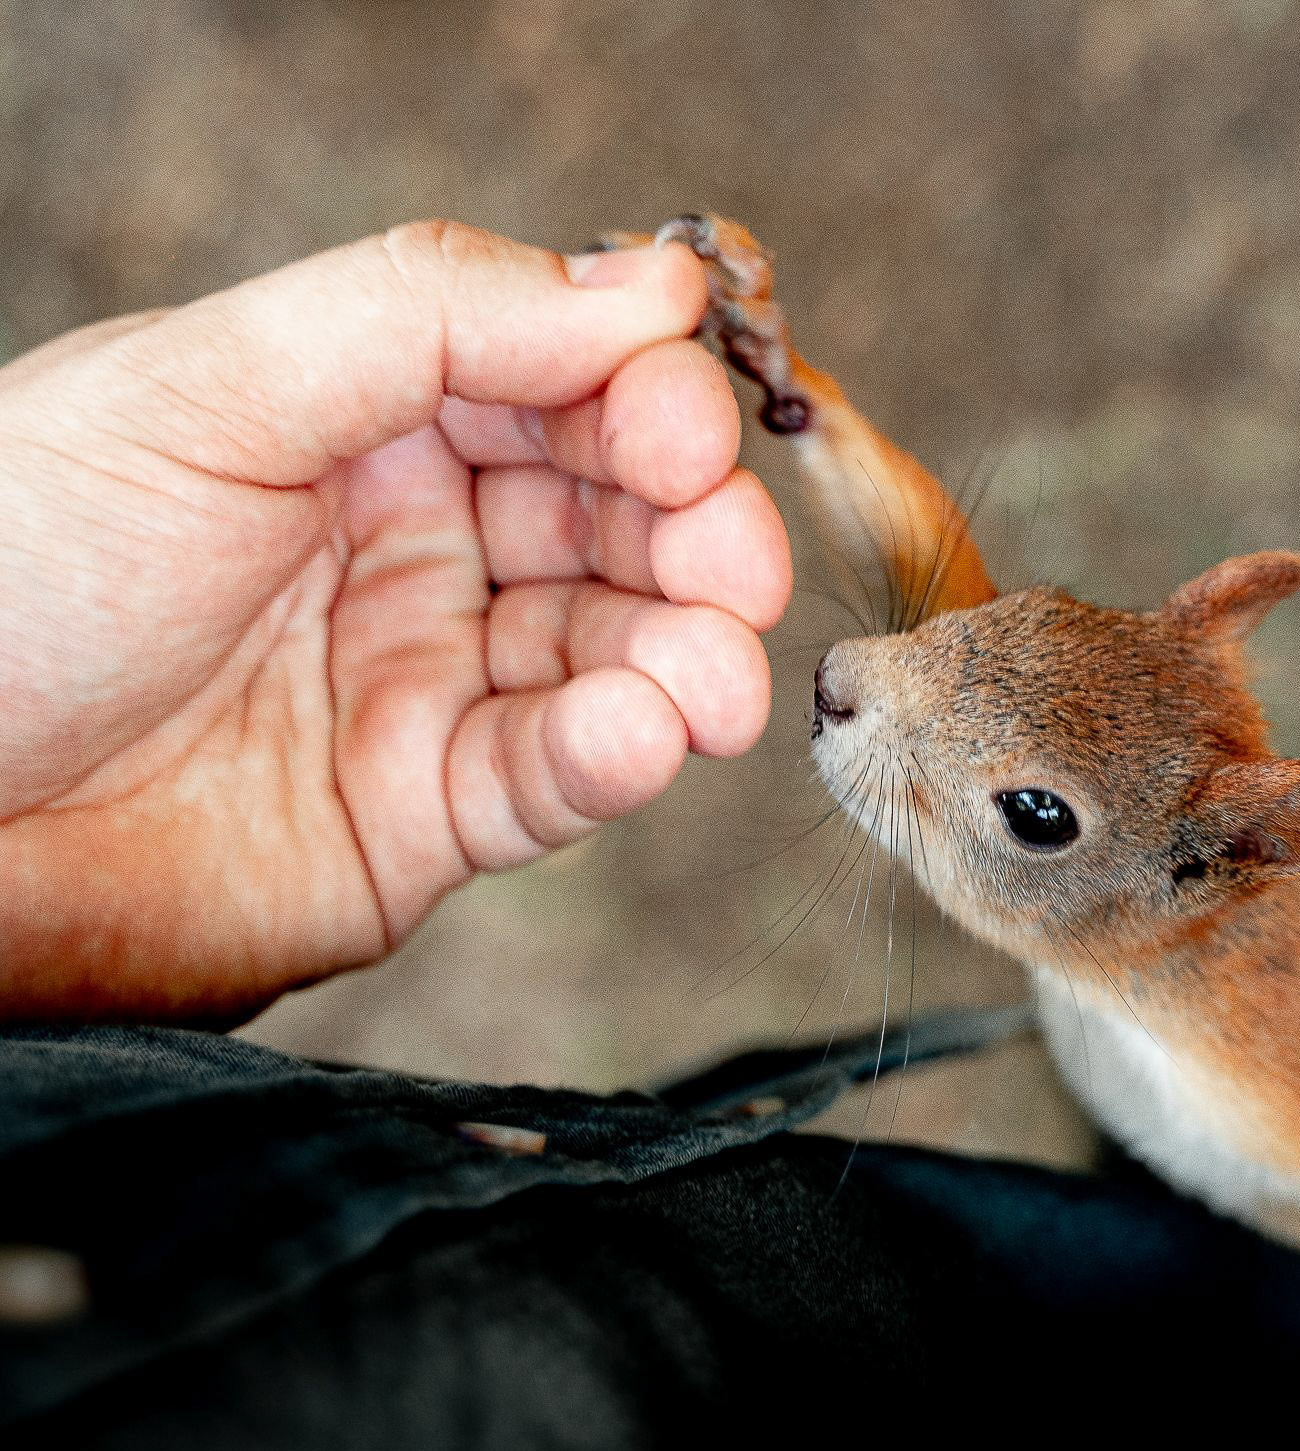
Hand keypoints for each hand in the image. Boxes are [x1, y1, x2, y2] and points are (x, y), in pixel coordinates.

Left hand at [0, 221, 791, 1023]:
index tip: (683, 432)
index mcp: (359, 416)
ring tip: (712, 679)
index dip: (644, 402)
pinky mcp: (428, 817)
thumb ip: (430, 317)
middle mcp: (413, 541)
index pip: (561, 383)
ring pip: (615, 650)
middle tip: (728, 567)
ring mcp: (426, 680)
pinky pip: (556, 776)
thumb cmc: (8, 574)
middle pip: (616, 517)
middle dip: (695, 536)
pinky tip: (646, 735)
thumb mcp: (207, 388)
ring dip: (685, 655)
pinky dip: (619, 754)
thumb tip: (649, 284)